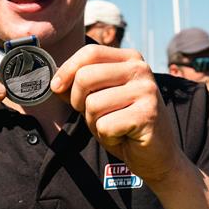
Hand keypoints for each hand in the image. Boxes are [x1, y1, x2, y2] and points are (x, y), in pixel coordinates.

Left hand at [51, 45, 182, 183]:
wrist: (156, 156)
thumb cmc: (123, 125)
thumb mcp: (97, 100)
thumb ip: (77, 86)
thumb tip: (52, 80)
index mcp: (130, 59)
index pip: (90, 52)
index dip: (67, 70)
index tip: (56, 86)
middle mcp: (141, 69)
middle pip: (86, 76)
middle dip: (78, 101)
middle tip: (93, 115)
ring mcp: (147, 90)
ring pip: (93, 104)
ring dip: (95, 123)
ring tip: (113, 126)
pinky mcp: (148, 114)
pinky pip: (105, 125)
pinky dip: (107, 137)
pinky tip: (123, 137)